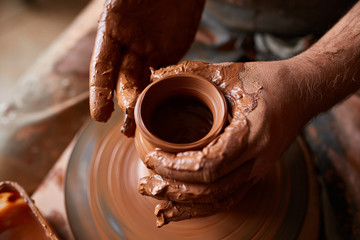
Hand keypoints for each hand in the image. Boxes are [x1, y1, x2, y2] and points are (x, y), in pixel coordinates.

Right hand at [89, 0, 204, 135]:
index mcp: (112, 30)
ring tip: (138, 131)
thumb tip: (112, 38)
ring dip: (139, 108)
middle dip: (125, 102)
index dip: (99, 91)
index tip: (100, 115)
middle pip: (123, 79)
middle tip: (130, 122)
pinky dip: (159, 96)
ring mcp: (148, 52)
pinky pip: (161, 78)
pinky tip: (159, 113)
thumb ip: (119, 12)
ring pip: (141, 84)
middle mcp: (127, 45)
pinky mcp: (167, 56)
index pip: (101, 65)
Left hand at [137, 60, 305, 226]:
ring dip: (185, 203)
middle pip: (211, 187)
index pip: (210, 163)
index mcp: (252, 133)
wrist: (301, 92)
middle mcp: (257, 159)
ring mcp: (259, 170)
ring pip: (218, 199)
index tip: (152, 158)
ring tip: (156, 198)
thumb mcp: (230, 72)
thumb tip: (155, 75)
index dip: (177, 167)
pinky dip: (202, 206)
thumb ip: (192, 72)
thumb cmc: (267, 80)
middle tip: (146, 182)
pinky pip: (227, 198)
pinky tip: (180, 207)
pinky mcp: (255, 173)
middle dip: (174, 188)